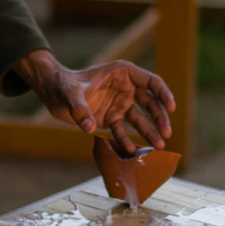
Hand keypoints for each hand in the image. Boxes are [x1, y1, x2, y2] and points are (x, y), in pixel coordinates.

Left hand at [14, 50, 175, 153]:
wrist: (53, 93)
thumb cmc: (63, 85)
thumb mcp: (70, 92)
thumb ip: (79, 108)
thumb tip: (89, 127)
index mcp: (123, 73)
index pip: (151, 82)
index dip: (163, 94)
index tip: (171, 107)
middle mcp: (126, 89)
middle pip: (150, 103)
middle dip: (160, 118)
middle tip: (166, 134)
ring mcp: (120, 105)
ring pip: (140, 120)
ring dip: (150, 133)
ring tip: (159, 147)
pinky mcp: (112, 119)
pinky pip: (123, 132)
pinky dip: (127, 141)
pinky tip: (132, 152)